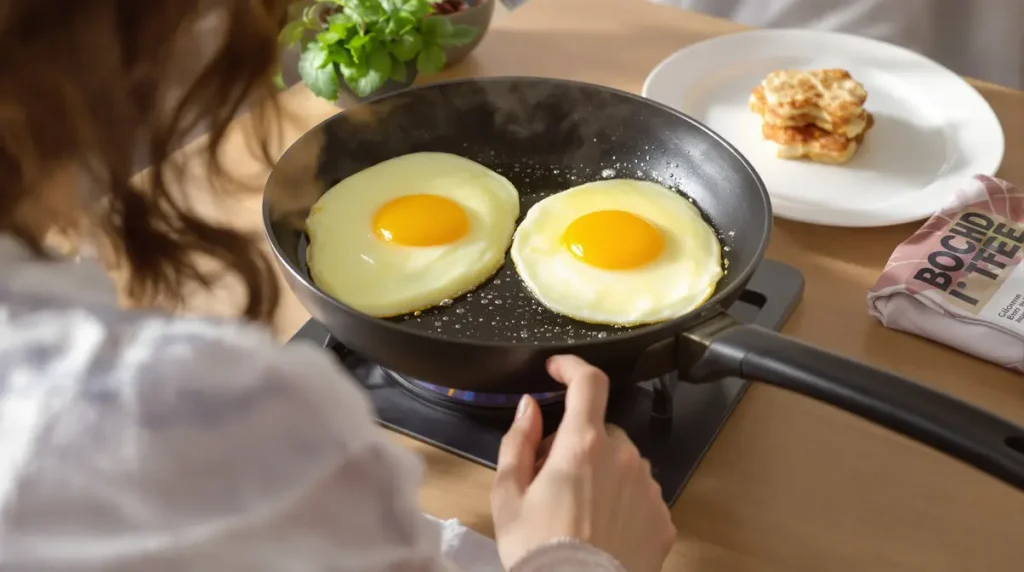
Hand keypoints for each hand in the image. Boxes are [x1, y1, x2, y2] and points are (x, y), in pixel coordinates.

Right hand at [491, 355, 675, 571]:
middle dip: (578, 444)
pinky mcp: (664, 519)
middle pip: (601, 431)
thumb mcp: (508, 496)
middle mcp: (624, 458)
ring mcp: (649, 488)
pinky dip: (623, 503)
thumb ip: (518, 442)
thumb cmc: (537, 549)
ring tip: (578, 513)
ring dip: (603, 474)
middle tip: (553, 480)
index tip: (558, 370)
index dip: (573, 367)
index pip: (588, 383)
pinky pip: (641, 496)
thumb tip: (529, 406)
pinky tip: (602, 531)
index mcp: (583, 445)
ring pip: (623, 464)